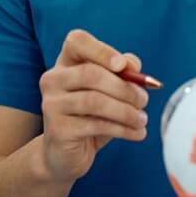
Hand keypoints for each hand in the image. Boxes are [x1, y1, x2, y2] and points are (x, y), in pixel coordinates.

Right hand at [37, 29, 149, 182]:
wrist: (66, 154)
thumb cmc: (90, 118)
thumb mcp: (108, 92)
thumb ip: (122, 73)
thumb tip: (133, 66)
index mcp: (65, 63)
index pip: (77, 41)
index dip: (102, 50)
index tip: (123, 66)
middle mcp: (53, 79)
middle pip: (91, 74)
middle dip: (124, 87)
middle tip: (144, 100)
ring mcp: (52, 104)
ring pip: (94, 101)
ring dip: (126, 111)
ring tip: (142, 119)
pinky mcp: (57, 129)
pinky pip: (96, 125)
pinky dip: (122, 129)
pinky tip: (136, 132)